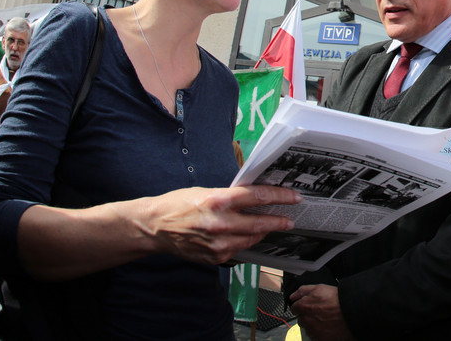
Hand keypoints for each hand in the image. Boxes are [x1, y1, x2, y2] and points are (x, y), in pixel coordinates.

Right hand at [141, 184, 301, 263]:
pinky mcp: (214, 257)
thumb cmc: (179, 204)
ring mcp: (217, 243)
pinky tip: (248, 236)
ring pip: (251, 239)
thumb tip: (257, 198)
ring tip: (272, 226)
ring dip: (263, 233)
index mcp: (218, 201)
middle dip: (279, 221)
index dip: (280, 197)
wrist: (155, 227)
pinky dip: (246, 242)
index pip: (258, 197)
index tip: (294, 197)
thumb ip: (231, 196)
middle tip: (290, 219)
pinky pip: (239, 249)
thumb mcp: (206, 192)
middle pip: (260, 223)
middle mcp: (220, 224)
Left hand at [291, 284, 354, 340]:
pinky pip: (316, 335)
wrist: (351, 311)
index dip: (302, 305)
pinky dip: (320, 331)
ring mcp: (313, 330)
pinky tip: (328, 325)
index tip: (308, 305)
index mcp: (303, 306)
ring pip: (308, 328)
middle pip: (301, 319)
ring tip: (325, 318)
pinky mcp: (320, 338)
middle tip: (319, 311)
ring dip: (313, 324)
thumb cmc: (337, 299)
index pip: (294, 308)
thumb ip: (303, 291)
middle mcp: (306, 320)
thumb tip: (293, 296)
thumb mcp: (319, 287)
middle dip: (307, 315)